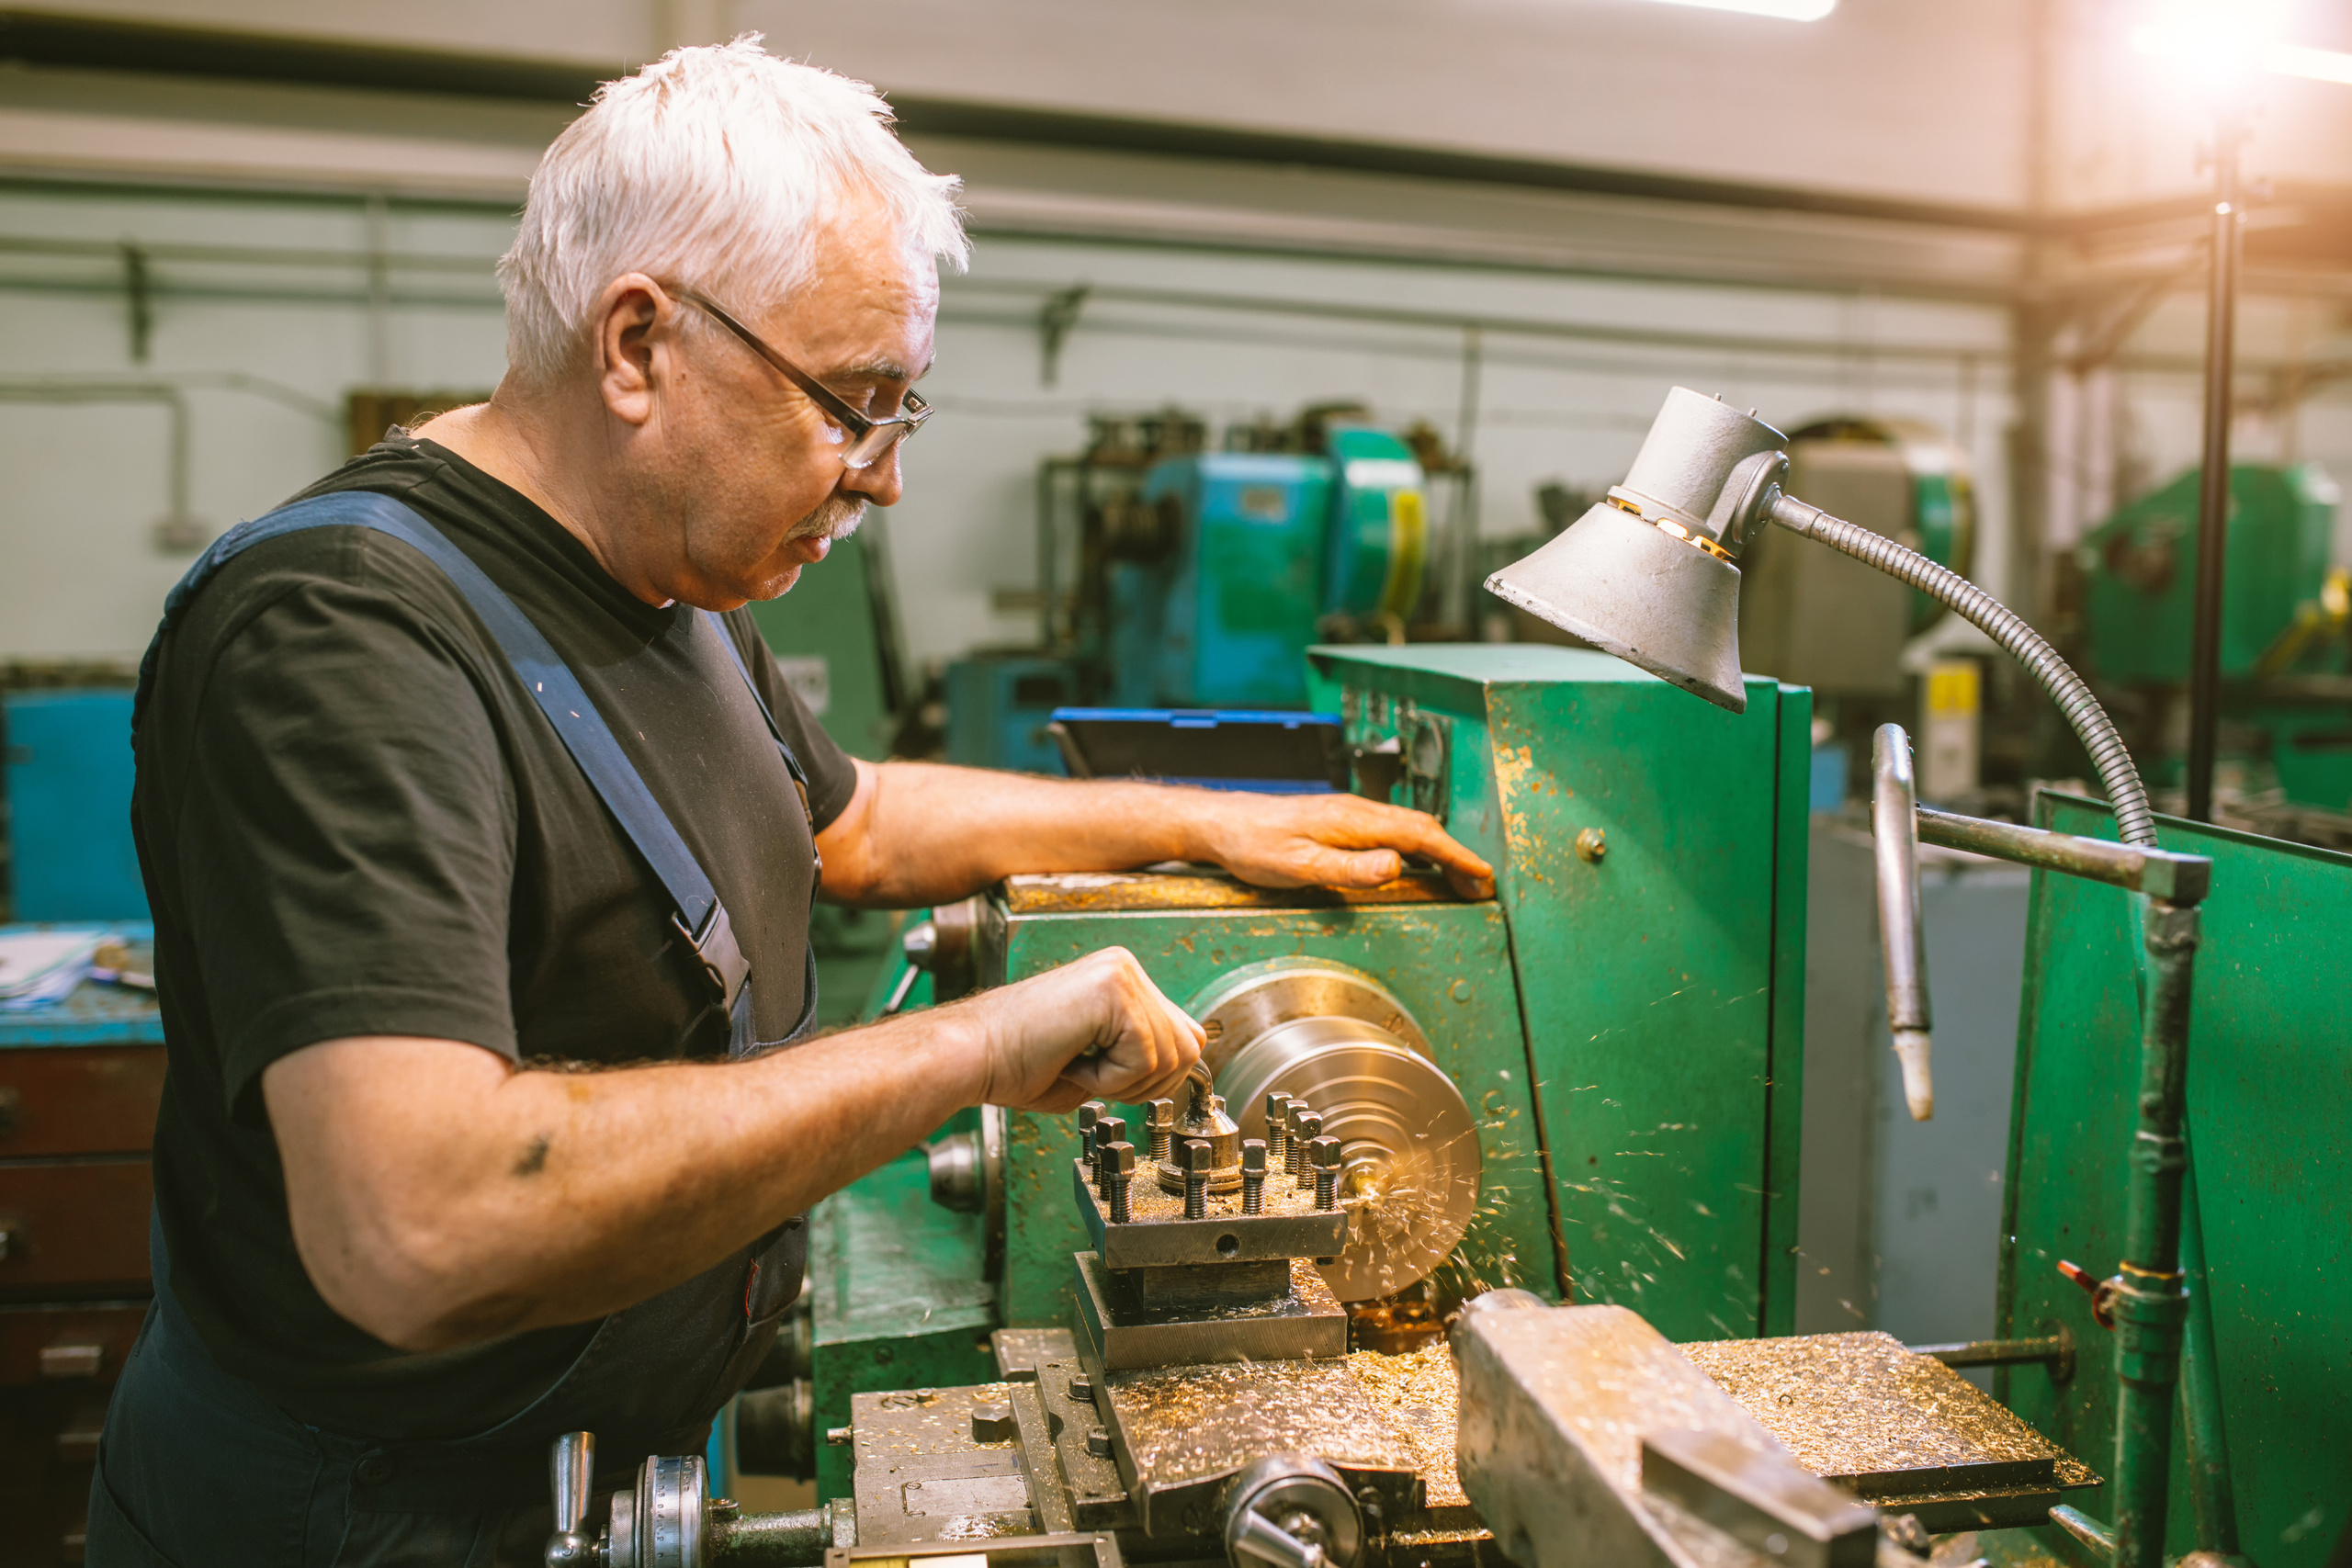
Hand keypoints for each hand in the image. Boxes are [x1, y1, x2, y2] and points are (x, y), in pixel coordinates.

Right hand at [966, 947, 1202, 1112]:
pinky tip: (1072, 1060)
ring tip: (1078, 1064)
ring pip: (1170, 1056)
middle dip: (1146, 1083)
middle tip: (1092, 1076)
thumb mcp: (1102, 1059)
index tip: (1111, 1080)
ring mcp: (1120, 973)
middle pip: (1188, 1047)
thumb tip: (1187, 1066)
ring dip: (1123, 1081)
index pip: (1185, 1035)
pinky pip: (1143, 1057)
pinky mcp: (1112, 990)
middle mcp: (1126, 967)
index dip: (1156, 1074)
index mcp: (1123, 978)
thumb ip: (1145, 1055)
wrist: (973, 1057)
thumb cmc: (1020, 1064)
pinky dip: (1109, 1078)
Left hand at [1192, 793, 1494, 898]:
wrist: (1220, 824)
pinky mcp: (1337, 822)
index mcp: (1354, 820)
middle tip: (1480, 885)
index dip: (1456, 856)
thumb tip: (1396, 865)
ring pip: (1407, 829)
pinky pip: (1389, 832)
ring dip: (1437, 852)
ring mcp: (1348, 815)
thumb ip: (1349, 868)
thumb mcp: (1299, 865)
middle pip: (1421, 829)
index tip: (1482, 875)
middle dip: (1456, 856)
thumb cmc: (1253, 844)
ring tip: (1457, 878)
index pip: (1421, 835)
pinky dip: (1414, 848)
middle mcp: (1356, 812)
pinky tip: (1412, 864)